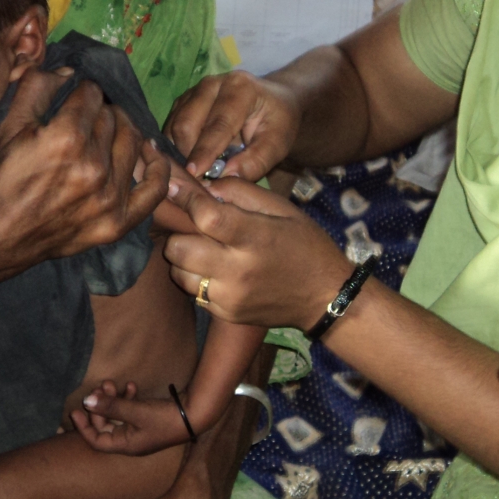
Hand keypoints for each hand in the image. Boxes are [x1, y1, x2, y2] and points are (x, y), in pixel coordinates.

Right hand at [0, 68, 170, 274]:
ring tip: (109, 132)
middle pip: (111, 117)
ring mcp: (109, 198)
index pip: (91, 95)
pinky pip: (155, 188)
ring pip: (132, 142)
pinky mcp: (118, 223)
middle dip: (98, 112)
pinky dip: (157, 166)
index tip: (74, 100)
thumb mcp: (10, 126)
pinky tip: (150, 152)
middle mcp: (93, 167)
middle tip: (85, 120)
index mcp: (66, 138)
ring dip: (122, 130)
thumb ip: (37, 88)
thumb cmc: (1, 180)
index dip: (81, 92)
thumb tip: (69, 71)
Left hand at [71, 380, 195, 455]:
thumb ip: (111, 406)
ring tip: (113, 382)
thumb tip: (86, 401)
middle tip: (101, 386)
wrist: (196, 414)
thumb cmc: (165, 418)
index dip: (84, 427)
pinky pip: (131, 410)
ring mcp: (140, 430)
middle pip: (106, 425)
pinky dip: (128, 398)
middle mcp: (131, 440)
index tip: (75, 410)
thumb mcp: (136, 412)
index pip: (97, 441)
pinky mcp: (149, 419)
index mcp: (126, 446)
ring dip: (114, 399)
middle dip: (101, 406)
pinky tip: (132, 385)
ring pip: (118, 415)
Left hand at [163, 176, 352, 328]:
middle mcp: (238, 271)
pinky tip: (217, 271)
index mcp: (255, 238)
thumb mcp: (282, 208)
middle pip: (179, 248)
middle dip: (181, 232)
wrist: (326, 297)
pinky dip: (197, 278)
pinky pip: (193, 293)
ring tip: (206, 250)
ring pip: (179, 273)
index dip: (185, 199)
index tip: (172, 185)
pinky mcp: (227, 314)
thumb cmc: (306, 244)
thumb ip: (240, 191)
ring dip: (185, 258)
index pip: (206, 217)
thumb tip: (204, 185)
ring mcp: (230, 296)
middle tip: (195, 227)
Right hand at [164, 71, 299, 181]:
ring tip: (191, 174)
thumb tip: (226, 177)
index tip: (195, 176)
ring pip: (174, 125)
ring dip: (179, 152)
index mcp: (240, 89)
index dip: (204, 152)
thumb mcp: (277, 143)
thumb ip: (255, 161)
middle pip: (187, 123)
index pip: (217, 125)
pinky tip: (187, 163)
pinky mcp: (184, 100)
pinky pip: (171, 126)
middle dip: (187, 154)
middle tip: (195, 181)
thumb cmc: (277, 123)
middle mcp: (213, 84)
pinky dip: (175, 147)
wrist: (273, 101)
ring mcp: (195, 90)